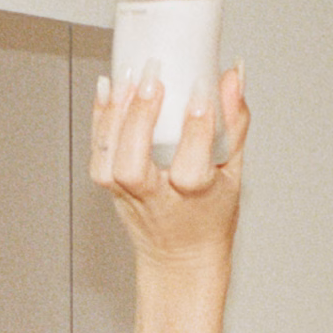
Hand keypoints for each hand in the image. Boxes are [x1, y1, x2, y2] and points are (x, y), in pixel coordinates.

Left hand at [90, 62, 249, 269]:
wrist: (179, 256)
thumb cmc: (207, 215)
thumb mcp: (234, 172)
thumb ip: (234, 124)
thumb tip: (232, 76)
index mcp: (192, 199)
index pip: (190, 168)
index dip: (196, 130)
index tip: (202, 93)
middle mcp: (153, 200)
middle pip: (133, 167)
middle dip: (139, 120)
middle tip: (152, 78)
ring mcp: (127, 196)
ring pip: (107, 164)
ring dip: (112, 119)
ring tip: (126, 79)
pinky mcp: (110, 190)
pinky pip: (98, 158)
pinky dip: (99, 122)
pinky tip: (108, 91)